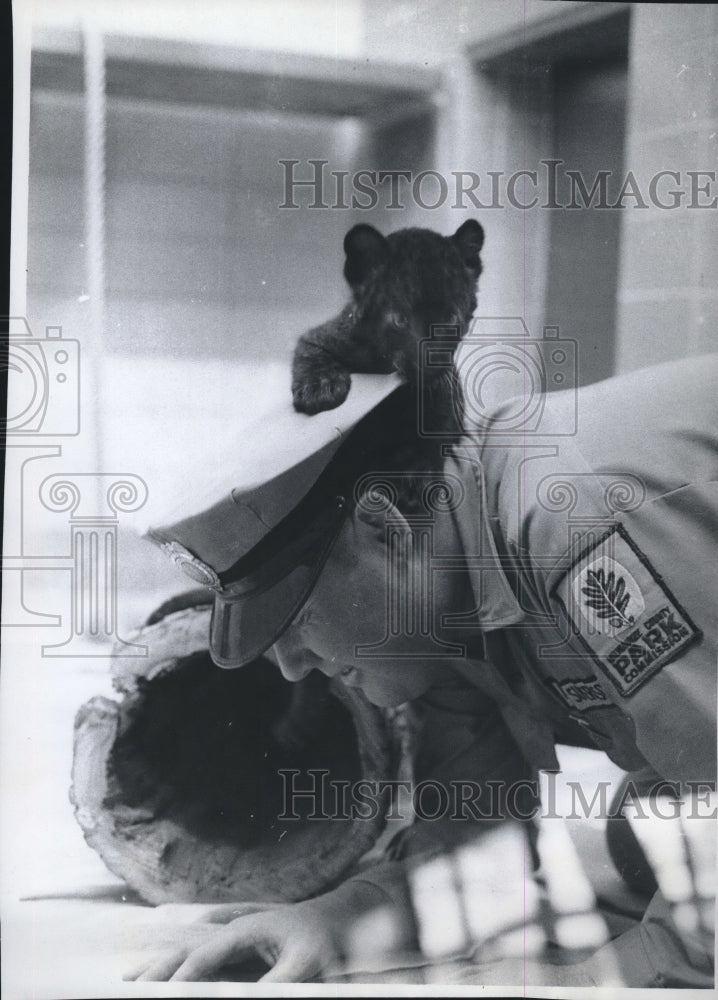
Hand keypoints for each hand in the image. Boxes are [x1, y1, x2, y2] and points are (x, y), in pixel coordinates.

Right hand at [124, 899, 337, 982]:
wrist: (331, 921)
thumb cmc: (319, 941)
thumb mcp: (303, 964)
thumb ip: (274, 982)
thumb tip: (248, 996)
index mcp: (244, 930)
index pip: (203, 956)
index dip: (182, 977)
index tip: (163, 995)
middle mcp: (231, 931)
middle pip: (186, 949)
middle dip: (158, 968)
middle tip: (130, 986)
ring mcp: (231, 939)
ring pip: (187, 952)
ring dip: (161, 965)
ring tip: (133, 980)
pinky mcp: (235, 950)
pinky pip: (199, 959)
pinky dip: (178, 967)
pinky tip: (162, 975)